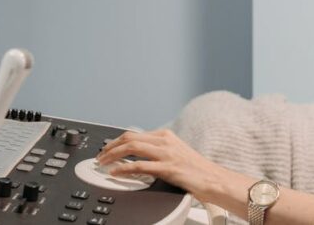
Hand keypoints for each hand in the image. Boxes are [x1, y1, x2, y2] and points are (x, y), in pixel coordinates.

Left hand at [96, 129, 230, 200]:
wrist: (213, 179)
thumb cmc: (195, 170)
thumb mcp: (174, 153)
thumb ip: (158, 151)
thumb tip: (137, 155)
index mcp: (165, 135)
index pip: (134, 134)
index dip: (116, 141)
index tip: (106, 149)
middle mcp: (165, 141)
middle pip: (129, 138)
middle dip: (110, 146)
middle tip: (100, 156)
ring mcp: (166, 153)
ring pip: (131, 148)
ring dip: (113, 155)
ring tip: (103, 163)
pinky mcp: (168, 168)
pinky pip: (140, 166)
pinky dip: (124, 169)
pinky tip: (115, 173)